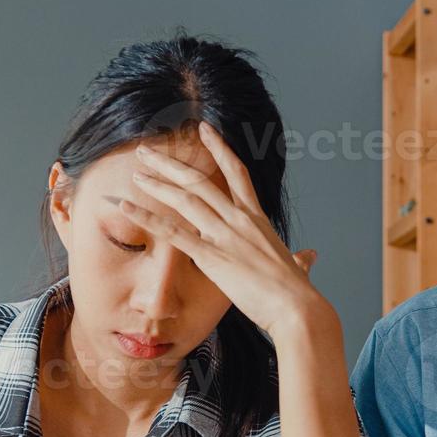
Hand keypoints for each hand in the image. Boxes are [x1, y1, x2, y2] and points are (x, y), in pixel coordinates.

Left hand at [113, 122, 331, 339]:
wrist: (295, 308)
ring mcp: (225, 236)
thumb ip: (298, 259)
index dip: (219, 148)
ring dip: (157, 184)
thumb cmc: (297, 292)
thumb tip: (309, 257)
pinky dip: (147, 217)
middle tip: (147, 151)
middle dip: (171, 163)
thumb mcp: (297, 267)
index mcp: (257, 219)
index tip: (203, 128)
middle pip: (200, 180)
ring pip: (185, 199)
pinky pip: (173, 232)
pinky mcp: (212, 257)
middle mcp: (239, 220)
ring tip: (135, 173)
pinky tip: (127, 207)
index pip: (237, 172)